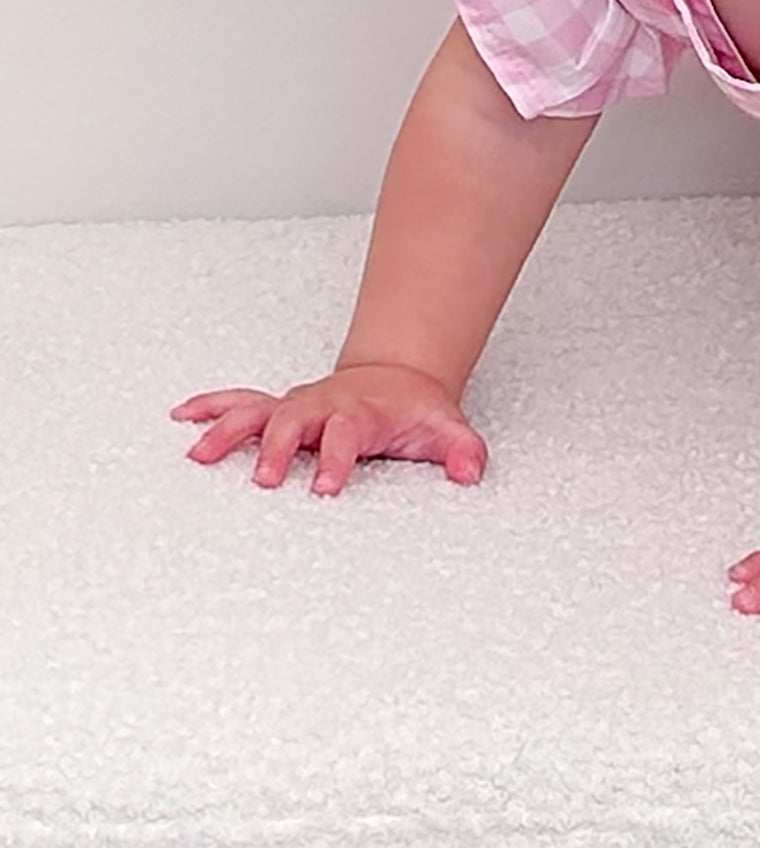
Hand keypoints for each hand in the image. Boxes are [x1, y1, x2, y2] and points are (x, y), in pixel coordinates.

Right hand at [170, 363, 488, 493]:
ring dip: (229, 429)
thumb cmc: (414, 410)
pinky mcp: (280, 408)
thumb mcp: (446, 427)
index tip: (325, 488)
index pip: (346, 434)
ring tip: (198, 454)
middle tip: (264, 480)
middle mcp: (322, 407)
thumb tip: (471, 471)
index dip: (336, 458)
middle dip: (277, 447)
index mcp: (359, 414)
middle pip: (294, 421)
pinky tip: (183, 416)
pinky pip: (242, 403)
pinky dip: (213, 407)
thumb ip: (461, 449)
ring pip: (259, 411)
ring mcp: (298, 406)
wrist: (398, 377)